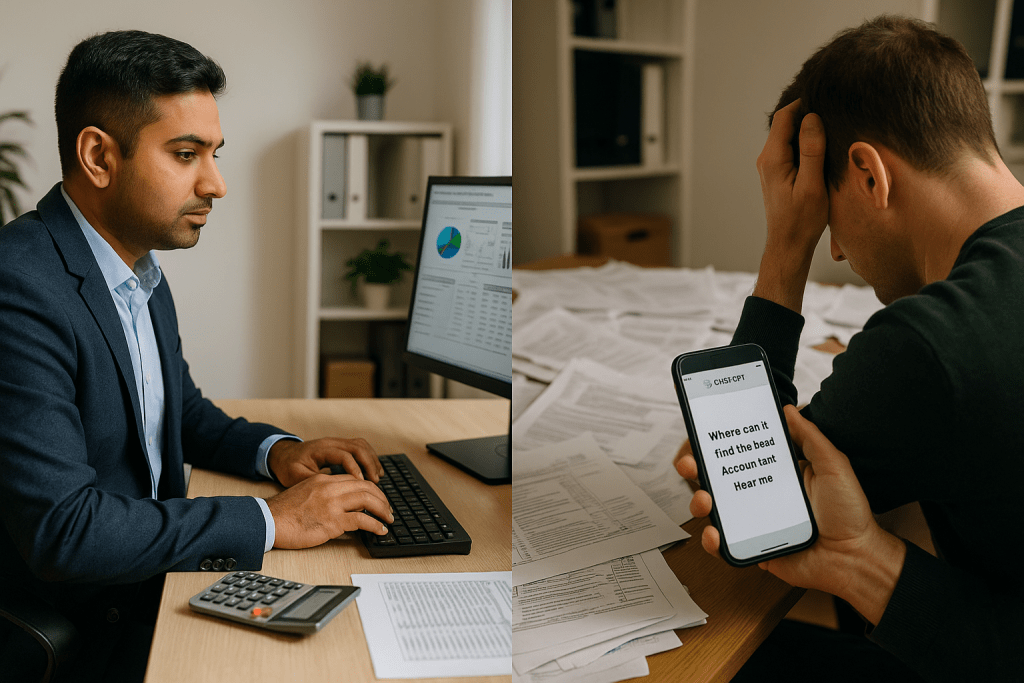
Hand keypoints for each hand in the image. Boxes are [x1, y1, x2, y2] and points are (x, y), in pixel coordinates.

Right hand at [265, 473, 393, 548]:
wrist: (268, 521)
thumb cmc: (283, 512)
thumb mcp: (305, 493)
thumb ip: (324, 494)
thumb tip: (342, 506)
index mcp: (323, 479)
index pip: (355, 480)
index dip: (371, 489)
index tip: (377, 499)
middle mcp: (330, 488)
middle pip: (366, 487)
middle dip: (382, 498)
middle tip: (388, 509)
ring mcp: (332, 504)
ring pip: (368, 500)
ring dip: (383, 510)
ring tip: (388, 519)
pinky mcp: (332, 521)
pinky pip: (362, 521)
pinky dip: (375, 525)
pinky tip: (380, 530)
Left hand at [268, 437, 382, 486]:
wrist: (282, 455)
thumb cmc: (288, 467)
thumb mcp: (297, 478)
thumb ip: (316, 483)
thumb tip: (336, 493)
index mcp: (320, 449)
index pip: (344, 455)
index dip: (355, 469)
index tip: (362, 484)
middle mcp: (331, 442)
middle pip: (357, 447)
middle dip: (369, 464)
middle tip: (375, 482)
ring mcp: (336, 442)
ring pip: (361, 445)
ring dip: (372, 460)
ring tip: (378, 477)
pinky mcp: (340, 446)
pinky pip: (360, 447)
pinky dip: (369, 458)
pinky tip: (373, 471)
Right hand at [677, 406, 905, 624]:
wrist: (855, 557)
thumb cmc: (849, 512)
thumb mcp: (832, 465)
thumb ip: (809, 437)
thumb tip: (788, 410)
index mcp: (776, 473)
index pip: (738, 454)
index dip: (715, 446)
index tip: (701, 436)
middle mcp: (761, 495)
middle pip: (717, 480)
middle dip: (695, 469)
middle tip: (690, 465)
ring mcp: (754, 523)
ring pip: (715, 511)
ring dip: (699, 502)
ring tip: (705, 500)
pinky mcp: (753, 549)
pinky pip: (725, 545)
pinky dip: (712, 541)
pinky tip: (714, 533)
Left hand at [753, 99, 829, 311]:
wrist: (789, 245)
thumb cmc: (802, 220)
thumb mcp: (812, 185)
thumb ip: (811, 151)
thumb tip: (812, 118)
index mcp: (773, 158)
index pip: (784, 116)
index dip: (804, 102)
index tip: (828, 95)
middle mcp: (768, 159)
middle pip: (786, 123)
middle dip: (808, 113)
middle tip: (835, 106)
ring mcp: (772, 166)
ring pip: (790, 135)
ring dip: (810, 128)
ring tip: (835, 123)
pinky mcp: (780, 173)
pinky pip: (792, 148)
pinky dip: (808, 142)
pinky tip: (827, 144)